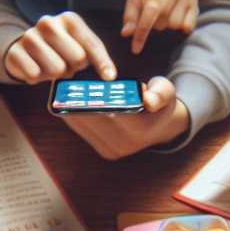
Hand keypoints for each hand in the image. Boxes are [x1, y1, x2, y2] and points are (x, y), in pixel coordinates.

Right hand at [3, 12, 115, 83]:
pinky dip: (37, 78)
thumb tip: (109, 76)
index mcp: (69, 19)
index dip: (102, 62)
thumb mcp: (78, 45)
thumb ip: (95, 56)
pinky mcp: (15, 51)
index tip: (110, 78)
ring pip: (56, 69)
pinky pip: (34, 75)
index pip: (91, 44)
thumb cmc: (58, 49)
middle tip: (66, 65)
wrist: (22, 48)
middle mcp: (49, 23)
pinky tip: (35, 69)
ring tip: (50, 66)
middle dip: (74, 67)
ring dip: (55, 74)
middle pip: (77, 58)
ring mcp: (30, 36)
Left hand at [60, 76, 189, 158]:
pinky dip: (72, 113)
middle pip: (90, 116)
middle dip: (78, 98)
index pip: (110, 109)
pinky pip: (81, 130)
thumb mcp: (165, 91)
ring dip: (70, 106)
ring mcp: (112, 150)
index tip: (79, 82)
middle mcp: (124, 143)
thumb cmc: (160, 101)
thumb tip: (148, 101)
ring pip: (81, 123)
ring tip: (64, 88)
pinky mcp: (103, 151)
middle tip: (66, 79)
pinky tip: (67, 99)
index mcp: (140, 128)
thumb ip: (160, 93)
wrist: (160, 127)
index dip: (93, 95)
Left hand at [120, 0, 196, 53]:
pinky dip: (182, 26)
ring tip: (170, 12)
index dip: (142, 32)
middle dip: (156, 24)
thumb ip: (130, 16)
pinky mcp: (196, 6)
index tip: (135, 49)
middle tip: (158, 12)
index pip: (149, 13)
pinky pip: (188, 27)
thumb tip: (126, 33)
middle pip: (161, 23)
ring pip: (175, 26)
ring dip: (169, 25)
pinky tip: (180, 15)